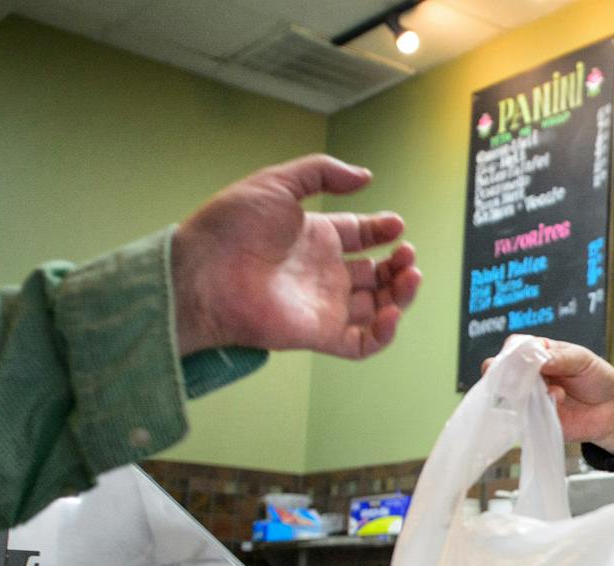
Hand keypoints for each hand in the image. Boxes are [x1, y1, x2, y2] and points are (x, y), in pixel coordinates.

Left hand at [172, 153, 420, 358]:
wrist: (203, 272)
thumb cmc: (230, 227)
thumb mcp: (277, 182)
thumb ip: (322, 173)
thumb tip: (365, 177)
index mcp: (315, 238)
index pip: (362, 236)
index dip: (383, 231)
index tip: (396, 225)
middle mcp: (323, 274)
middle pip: (377, 275)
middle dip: (399, 265)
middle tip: (406, 253)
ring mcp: (325, 306)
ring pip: (378, 308)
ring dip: (402, 295)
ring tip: (410, 275)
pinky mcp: (321, 334)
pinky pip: (362, 344)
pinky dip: (384, 334)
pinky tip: (392, 312)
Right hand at [481, 338, 613, 453]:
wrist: (613, 411)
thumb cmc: (598, 379)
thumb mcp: (583, 360)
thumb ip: (561, 358)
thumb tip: (539, 359)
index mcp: (539, 353)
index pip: (514, 346)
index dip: (512, 350)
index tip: (519, 355)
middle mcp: (529, 374)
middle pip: (502, 370)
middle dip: (508, 372)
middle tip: (523, 376)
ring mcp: (530, 397)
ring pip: (509, 393)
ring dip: (526, 391)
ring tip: (554, 390)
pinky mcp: (535, 418)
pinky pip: (524, 414)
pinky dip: (538, 407)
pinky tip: (558, 401)